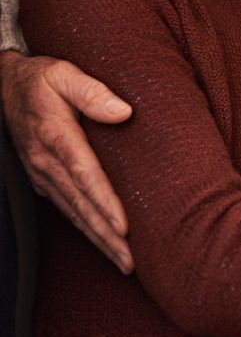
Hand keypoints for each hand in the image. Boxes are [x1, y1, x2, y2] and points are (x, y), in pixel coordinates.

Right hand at [1, 50, 133, 271]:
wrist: (5, 86)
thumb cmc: (41, 78)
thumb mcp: (64, 73)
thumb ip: (93, 91)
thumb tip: (124, 112)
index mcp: (54, 135)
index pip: (84, 175)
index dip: (104, 202)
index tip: (125, 226)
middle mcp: (46, 162)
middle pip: (82, 205)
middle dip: (107, 236)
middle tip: (133, 261)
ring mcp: (42, 174)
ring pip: (75, 214)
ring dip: (99, 240)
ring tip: (126, 263)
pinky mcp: (44, 179)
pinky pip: (68, 209)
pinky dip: (87, 229)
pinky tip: (104, 243)